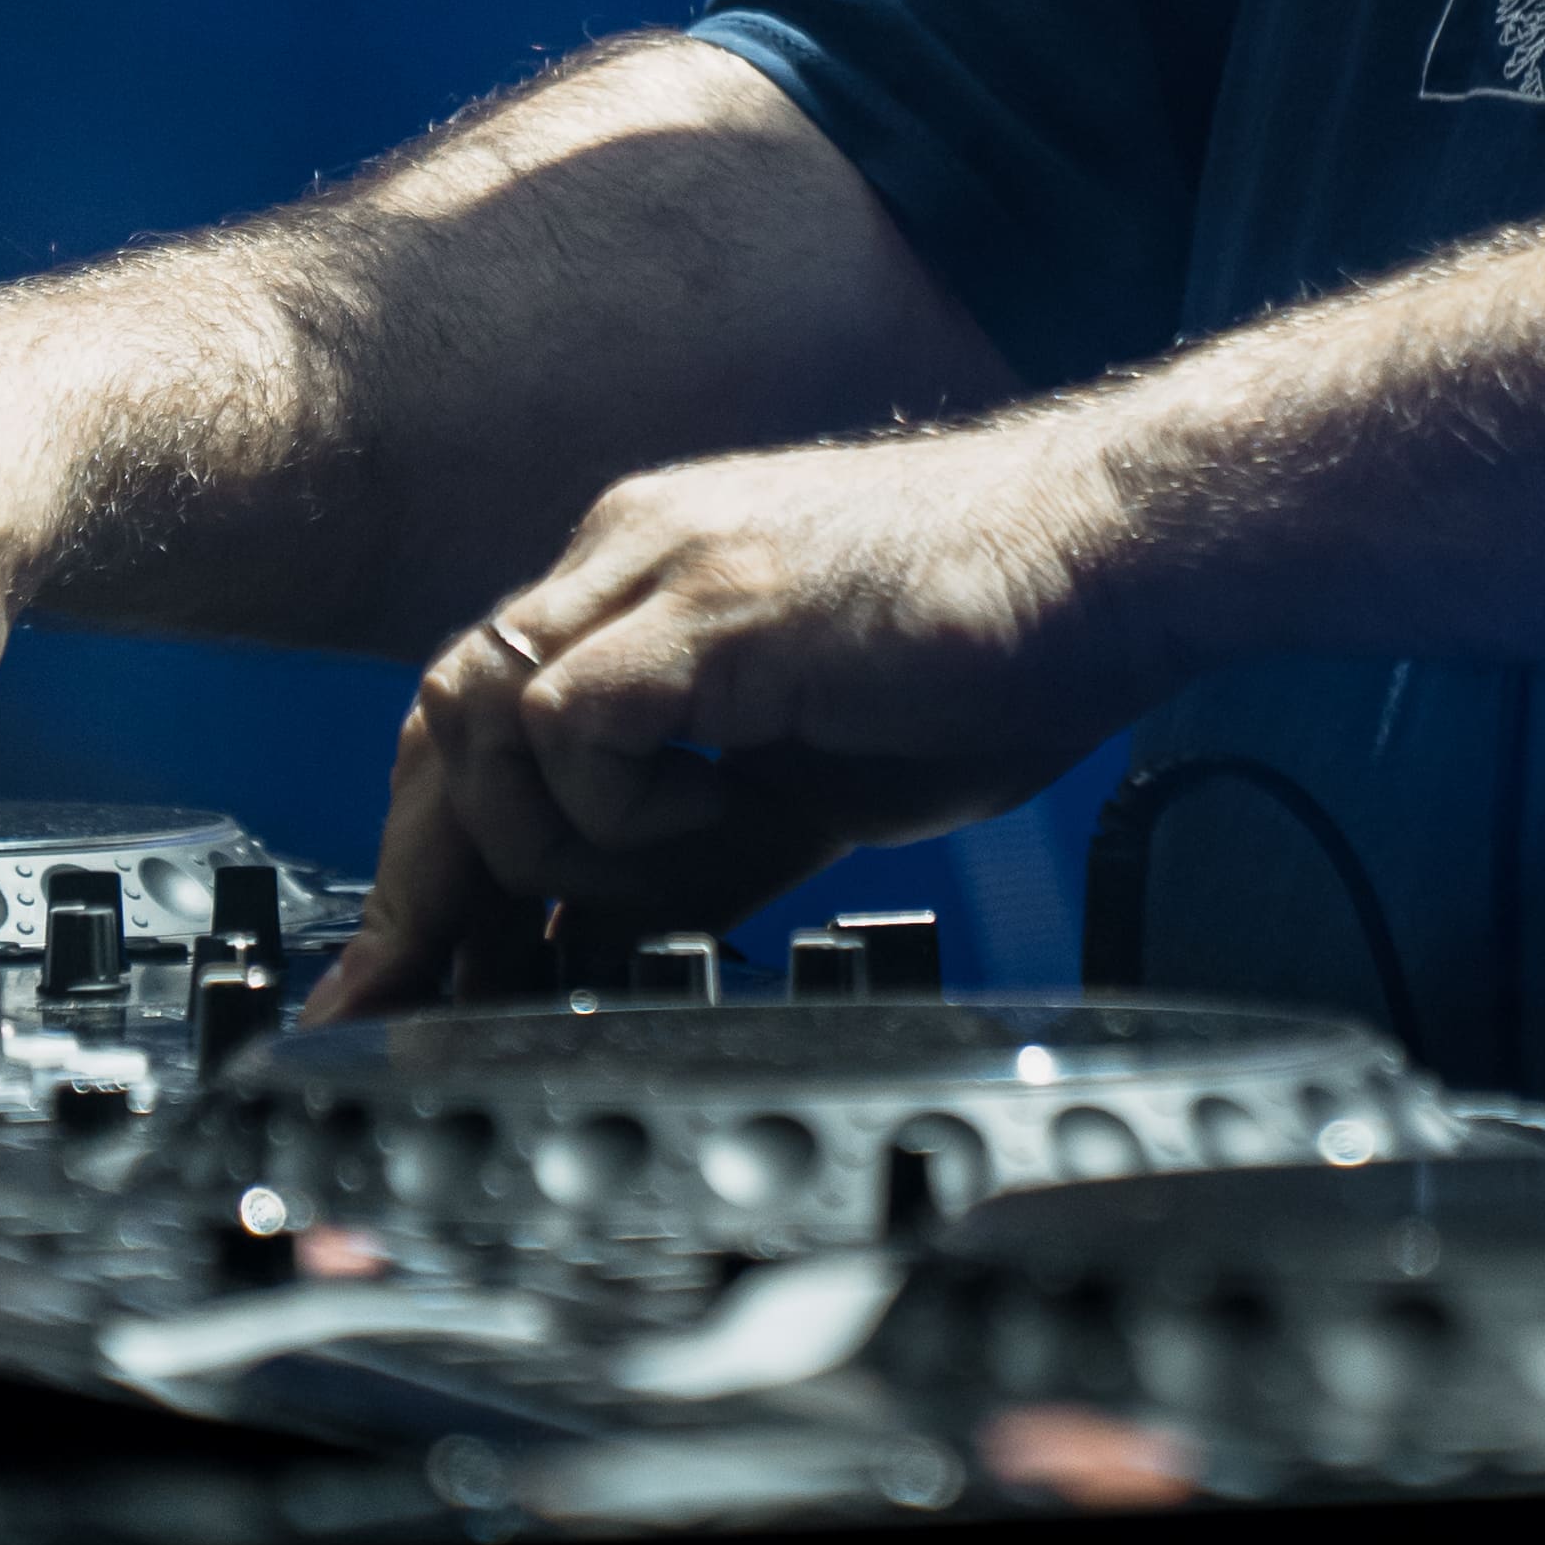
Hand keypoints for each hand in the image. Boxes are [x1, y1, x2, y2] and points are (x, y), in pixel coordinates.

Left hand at [313, 419, 1114, 1012]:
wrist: (1120, 552)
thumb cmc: (1011, 647)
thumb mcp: (820, 780)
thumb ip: (705, 846)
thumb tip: (600, 945)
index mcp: (653, 581)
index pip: (482, 715)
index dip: (439, 849)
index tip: (424, 968)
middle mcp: (633, 553)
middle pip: (442, 716)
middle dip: (427, 876)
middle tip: (426, 992)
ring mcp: (663, 566)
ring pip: (481, 719)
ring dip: (546, 846)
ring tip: (671, 882)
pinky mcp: (712, 605)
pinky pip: (570, 726)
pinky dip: (618, 813)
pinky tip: (727, 824)